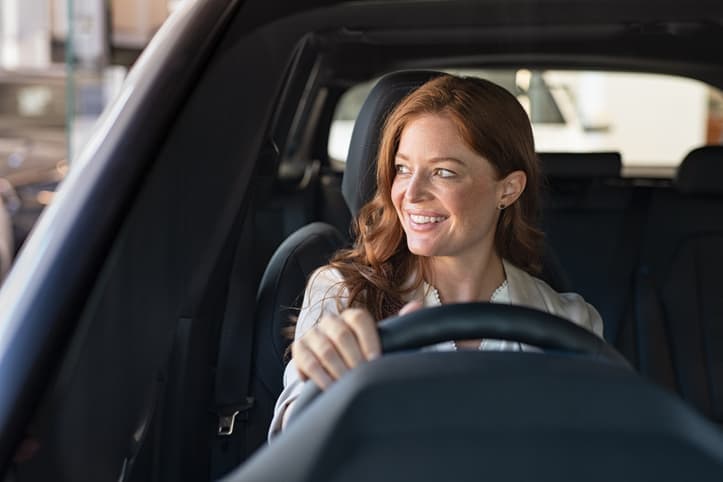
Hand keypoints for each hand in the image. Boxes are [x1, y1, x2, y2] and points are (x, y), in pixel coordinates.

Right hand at [292, 300, 423, 389]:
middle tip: (363, 376)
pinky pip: (308, 362)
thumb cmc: (362, 358)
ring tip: (348, 385)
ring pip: (325, 349)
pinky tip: (331, 388)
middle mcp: (330, 322)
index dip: (368, 339)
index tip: (376, 360)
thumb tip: (418, 305)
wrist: (334, 371)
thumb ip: (397, 327)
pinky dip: (320, 376)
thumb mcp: (380, 344)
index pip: (358, 319)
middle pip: (341, 334)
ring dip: (338, 369)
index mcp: (351, 317)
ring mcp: (313, 335)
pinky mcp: (299, 350)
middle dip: (354, 358)